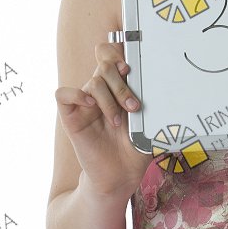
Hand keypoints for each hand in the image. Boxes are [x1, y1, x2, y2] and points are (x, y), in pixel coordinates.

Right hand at [55, 39, 152, 196]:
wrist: (121, 175)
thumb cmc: (136, 148)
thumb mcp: (149, 123)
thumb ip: (151, 102)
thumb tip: (164, 87)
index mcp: (120, 87)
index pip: (114, 55)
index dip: (120, 53)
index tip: (132, 68)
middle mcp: (102, 91)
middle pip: (105, 64)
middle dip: (121, 83)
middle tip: (133, 106)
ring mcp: (86, 103)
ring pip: (93, 81)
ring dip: (109, 100)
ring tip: (118, 122)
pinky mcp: (71, 117)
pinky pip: (63, 94)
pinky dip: (76, 95)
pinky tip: (91, 106)